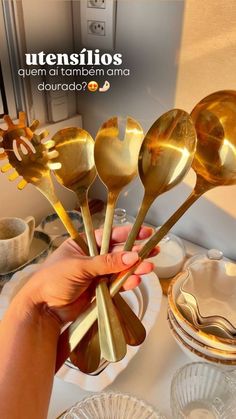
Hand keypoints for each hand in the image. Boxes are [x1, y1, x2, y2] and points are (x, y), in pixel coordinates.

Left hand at [19, 225, 157, 323]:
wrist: (43, 308)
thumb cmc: (53, 279)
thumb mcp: (80, 266)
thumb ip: (106, 262)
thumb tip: (131, 257)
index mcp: (84, 244)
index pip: (109, 235)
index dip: (128, 234)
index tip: (145, 233)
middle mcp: (92, 257)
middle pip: (118, 252)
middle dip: (136, 252)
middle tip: (154, 250)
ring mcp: (96, 274)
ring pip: (120, 269)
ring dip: (134, 268)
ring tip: (149, 267)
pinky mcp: (99, 290)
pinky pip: (116, 284)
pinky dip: (126, 283)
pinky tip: (135, 280)